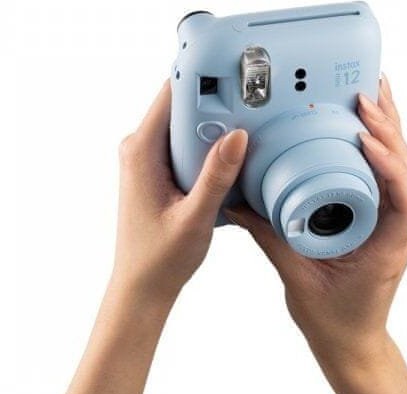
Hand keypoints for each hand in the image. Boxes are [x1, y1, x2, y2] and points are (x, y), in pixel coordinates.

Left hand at [113, 80, 247, 303]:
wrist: (143, 285)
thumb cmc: (160, 257)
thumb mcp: (195, 218)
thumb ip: (216, 177)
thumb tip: (237, 137)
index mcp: (141, 152)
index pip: (170, 95)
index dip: (201, 80)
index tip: (232, 77)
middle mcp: (140, 150)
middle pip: (181, 107)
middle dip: (214, 106)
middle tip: (248, 113)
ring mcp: (149, 161)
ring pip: (185, 127)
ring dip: (213, 131)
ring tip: (242, 138)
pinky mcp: (159, 173)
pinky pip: (185, 147)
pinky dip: (206, 150)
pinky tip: (227, 163)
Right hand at [225, 75, 406, 372]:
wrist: (350, 342)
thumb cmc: (332, 321)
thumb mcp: (297, 278)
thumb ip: (270, 237)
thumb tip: (240, 203)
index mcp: (386, 249)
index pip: (406, 198)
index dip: (389, 162)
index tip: (363, 136)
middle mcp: (397, 233)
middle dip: (389, 131)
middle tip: (363, 96)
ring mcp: (392, 227)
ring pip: (402, 171)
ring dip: (389, 134)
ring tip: (368, 99)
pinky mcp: (380, 224)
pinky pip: (386, 181)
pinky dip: (379, 152)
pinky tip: (362, 131)